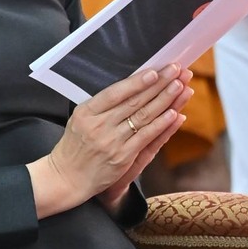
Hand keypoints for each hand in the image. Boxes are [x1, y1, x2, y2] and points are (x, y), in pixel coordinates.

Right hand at [29, 66, 190, 216]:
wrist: (67, 177)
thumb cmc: (75, 145)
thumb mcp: (79, 119)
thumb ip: (101, 105)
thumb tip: (130, 86)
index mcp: (86, 112)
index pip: (115, 93)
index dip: (136, 82)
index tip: (154, 71)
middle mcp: (99, 125)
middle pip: (133, 102)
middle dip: (158, 84)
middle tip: (175, 70)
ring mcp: (112, 142)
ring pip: (143, 117)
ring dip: (164, 100)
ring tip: (180, 86)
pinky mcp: (123, 157)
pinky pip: (146, 137)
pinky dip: (161, 124)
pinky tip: (174, 113)